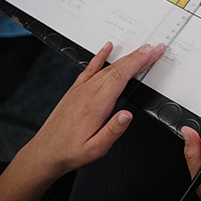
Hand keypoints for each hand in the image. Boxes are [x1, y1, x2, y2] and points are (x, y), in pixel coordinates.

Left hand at [24, 42, 164, 179]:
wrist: (45, 152)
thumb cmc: (70, 151)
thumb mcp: (96, 149)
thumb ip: (113, 131)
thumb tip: (127, 116)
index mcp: (95, 106)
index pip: (121, 77)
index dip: (139, 63)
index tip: (152, 53)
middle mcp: (88, 93)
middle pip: (117, 69)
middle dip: (138, 56)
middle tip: (155, 48)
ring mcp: (81, 90)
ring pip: (107, 67)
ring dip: (126, 57)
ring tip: (141, 49)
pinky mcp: (75, 90)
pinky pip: (90, 68)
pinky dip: (100, 56)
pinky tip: (107, 48)